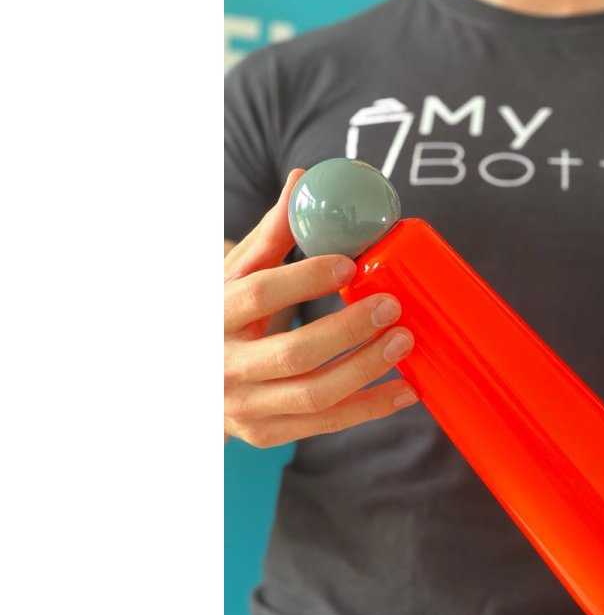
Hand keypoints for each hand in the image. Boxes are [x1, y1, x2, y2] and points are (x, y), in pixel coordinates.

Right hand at [225, 169, 418, 446]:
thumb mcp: (233, 275)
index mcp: (211, 315)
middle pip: (294, 353)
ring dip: (367, 369)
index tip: (350, 263)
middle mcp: (223, 367)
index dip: (306, 278)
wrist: (186, 383)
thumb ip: (271, 235)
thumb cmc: (220, 317)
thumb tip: (304, 180)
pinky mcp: (267, 433)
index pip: (259, 295)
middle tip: (393, 305)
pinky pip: (327, 423)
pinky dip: (371, 408)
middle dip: (350, 329)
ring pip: (316, 395)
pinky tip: (407, 390)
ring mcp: (245, 407)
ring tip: (405, 341)